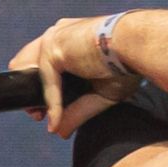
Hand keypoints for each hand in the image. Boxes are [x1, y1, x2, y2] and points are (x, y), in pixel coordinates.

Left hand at [7, 15, 142, 137]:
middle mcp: (58, 34)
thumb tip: (58, 132)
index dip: (39, 87)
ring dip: (32, 96)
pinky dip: (51, 104)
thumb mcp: (100, 93)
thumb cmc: (129, 64)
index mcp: (69, 37)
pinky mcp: (54, 49)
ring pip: (28, 71)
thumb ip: (77, 110)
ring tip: (38, 117)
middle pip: (28, 64)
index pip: (43, 61)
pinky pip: (47, 83)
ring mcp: (54, 39)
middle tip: (36, 115)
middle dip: (29, 91)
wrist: (139, 47)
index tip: (43, 110)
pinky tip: (55, 122)